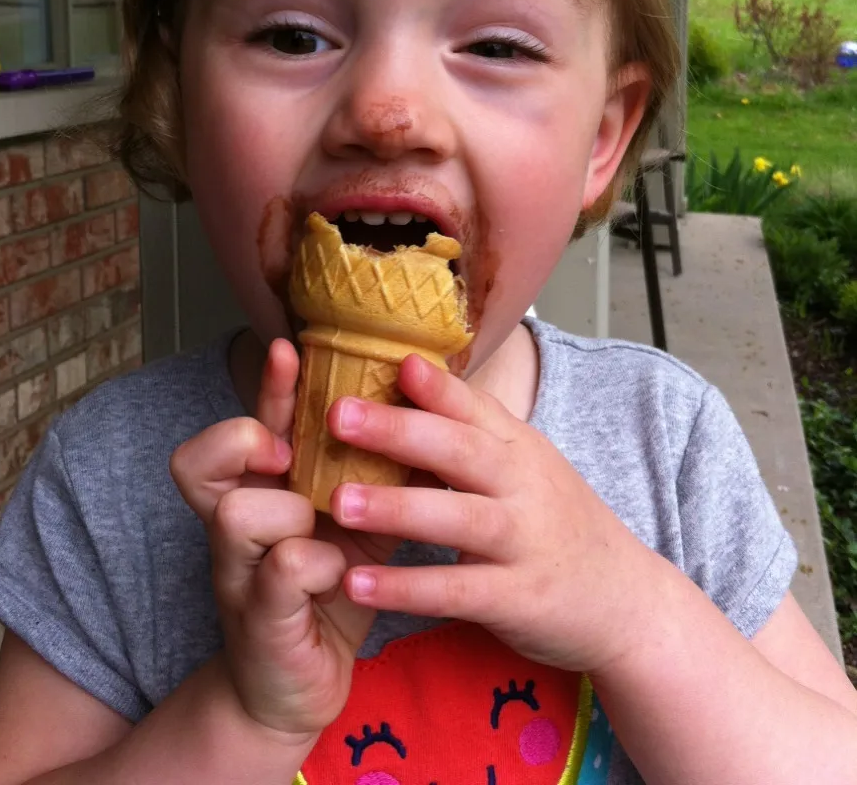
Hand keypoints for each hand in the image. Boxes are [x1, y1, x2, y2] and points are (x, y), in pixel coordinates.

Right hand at [170, 338, 374, 737]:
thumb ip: (370, 467)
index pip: (250, 424)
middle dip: (246, 441)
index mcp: (263, 491)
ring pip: (239, 513)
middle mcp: (237, 526)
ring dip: (290, 512)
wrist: (306, 681)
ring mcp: (240, 573)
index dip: (267, 388)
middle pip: (203, 460)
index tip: (291, 349)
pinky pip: (280, 572)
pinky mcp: (260, 621)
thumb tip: (424, 407)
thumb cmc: (332, 585)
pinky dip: (312, 565)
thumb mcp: (354, 517)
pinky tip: (336, 576)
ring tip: (324, 528)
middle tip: (285, 456)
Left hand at [328, 354, 662, 676]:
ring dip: (397, 508)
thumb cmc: (557, 524)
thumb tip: (406, 371)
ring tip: (338, 501)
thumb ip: (472, 428)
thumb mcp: (526, 466)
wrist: (628, 602)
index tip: (393, 362)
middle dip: (398, 430)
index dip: (435, 385)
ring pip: (459, 518)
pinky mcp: (519, 599)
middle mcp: (524, 486)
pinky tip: (357, 584)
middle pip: (462, 450)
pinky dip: (406, 589)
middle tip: (337, 414)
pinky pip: (457, 591)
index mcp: (520, 448)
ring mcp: (524, 542)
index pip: (475, 407)